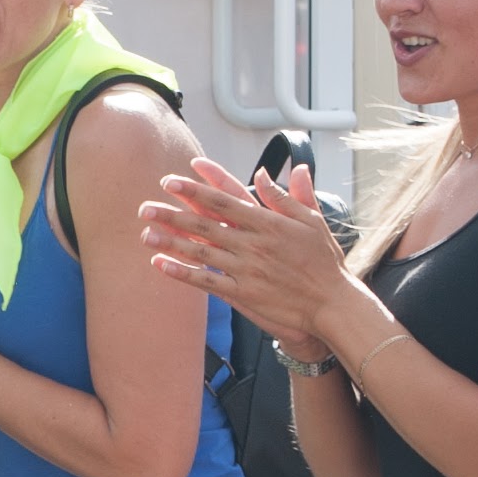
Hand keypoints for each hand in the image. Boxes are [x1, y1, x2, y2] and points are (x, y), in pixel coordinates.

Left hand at [140, 159, 350, 339]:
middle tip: (145, 207)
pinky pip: (206, 281)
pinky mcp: (243, 293)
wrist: (332, 303)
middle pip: (204, 224)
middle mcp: (253, 243)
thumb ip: (286, 196)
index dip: (196, 189)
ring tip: (145, 234)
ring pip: (200, 252)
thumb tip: (264, 172)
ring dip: (170, 242)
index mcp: (268, 222)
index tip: (172, 181)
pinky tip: (161, 264)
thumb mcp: (312, 221)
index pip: (224, 199)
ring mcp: (246, 269)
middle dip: (173, 215)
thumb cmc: (324, 261)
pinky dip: (182, 273)